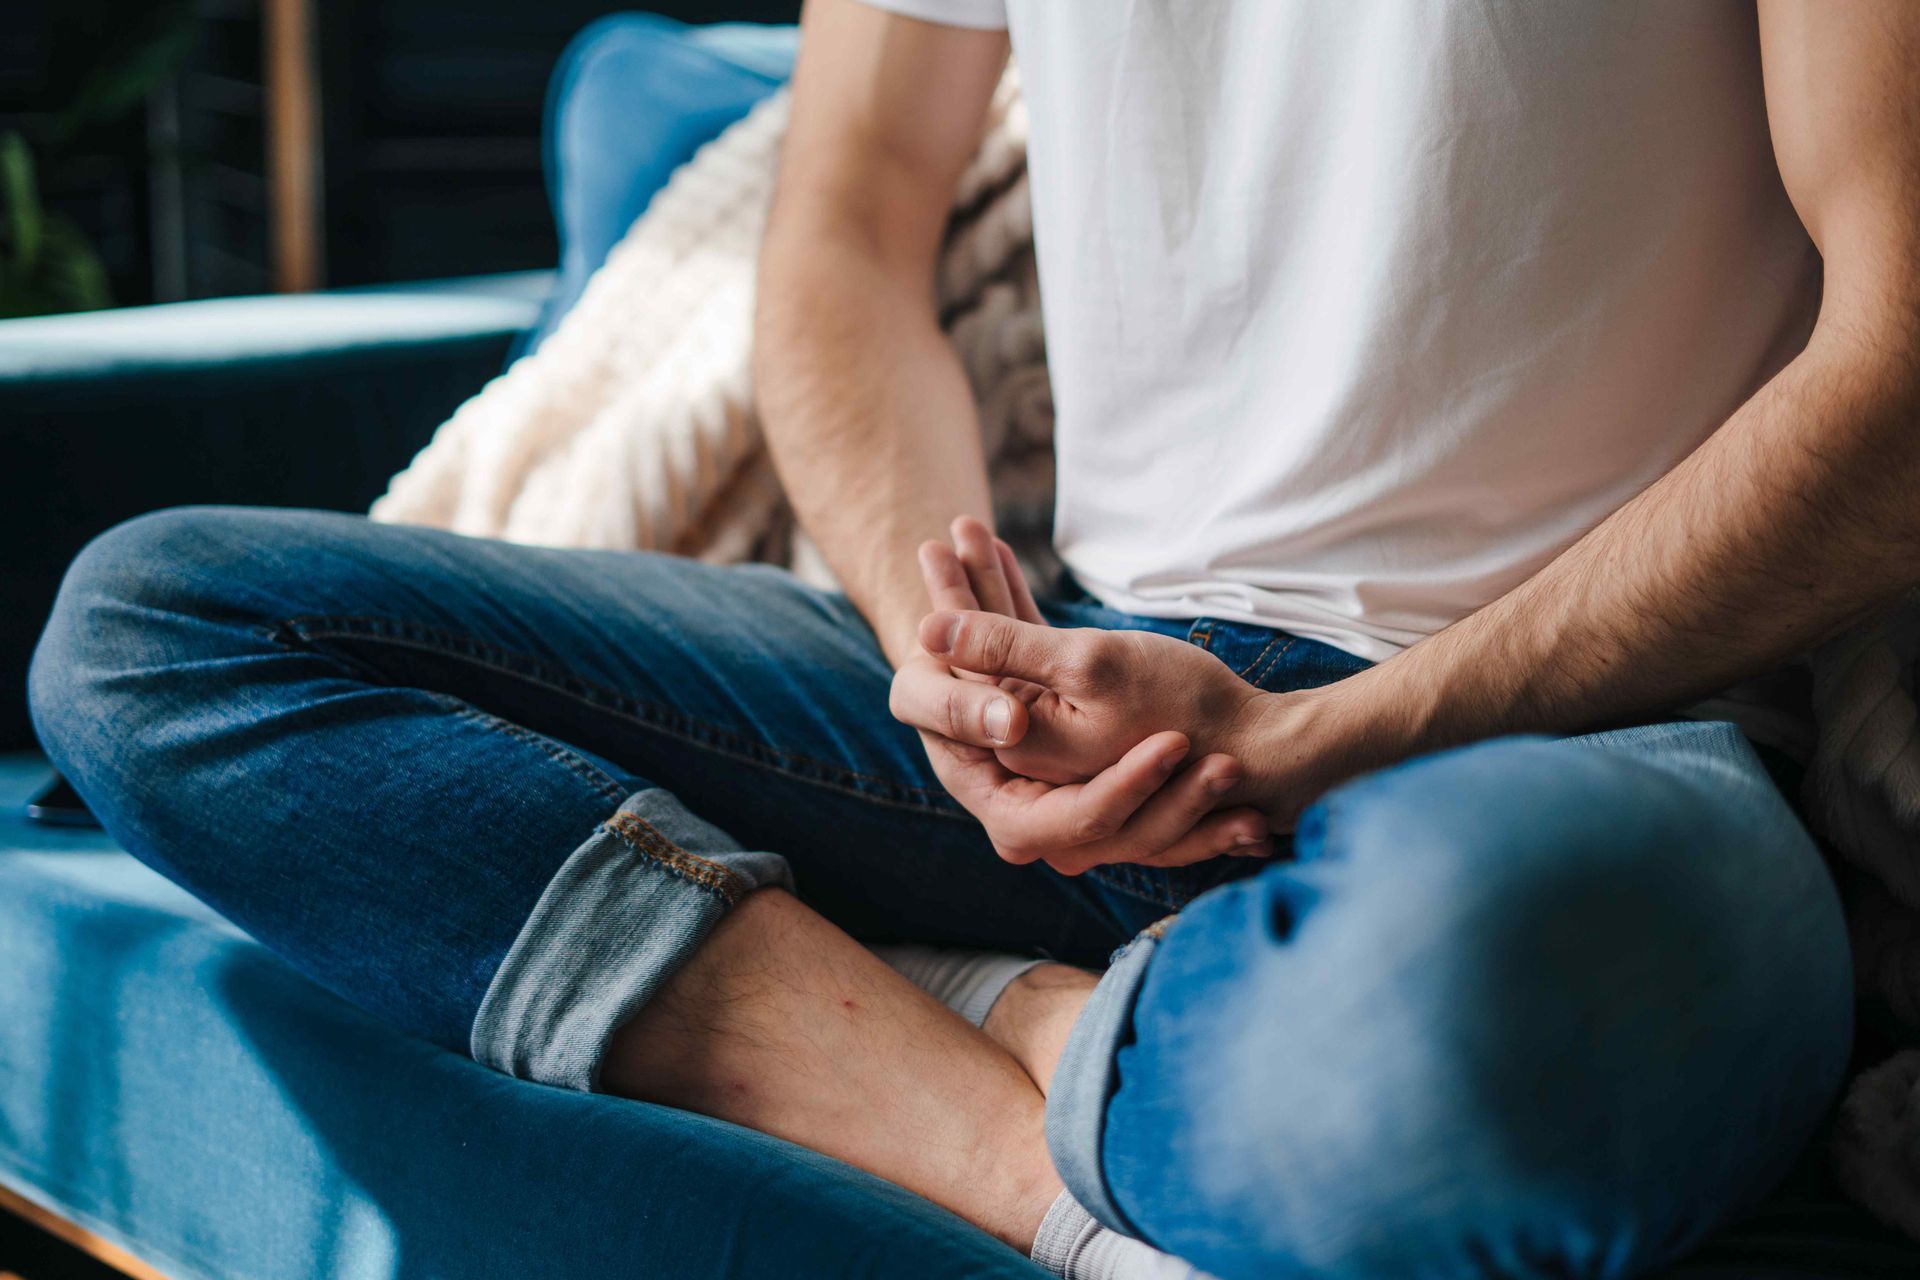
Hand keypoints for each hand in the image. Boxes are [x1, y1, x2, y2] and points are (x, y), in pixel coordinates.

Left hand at [892, 521, 1273, 873]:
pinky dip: (1026, 614)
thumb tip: (924, 631)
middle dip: (964, 593)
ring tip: (969, 528)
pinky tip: (1009, 564)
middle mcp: (1028, 759)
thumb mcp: (1089, 666)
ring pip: (1009, 657)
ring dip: (992, 593)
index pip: (961, 679)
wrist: (1264, 751)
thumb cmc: (1187, 707)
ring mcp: (1057, 741)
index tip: (931, 550)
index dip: (948, 607)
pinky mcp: (1085, 722)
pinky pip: (1040, 662)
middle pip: (979, 666)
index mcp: (1016, 756)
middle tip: (944, 532)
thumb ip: (1005, 648)